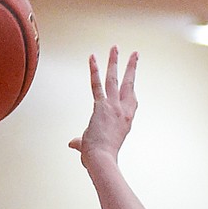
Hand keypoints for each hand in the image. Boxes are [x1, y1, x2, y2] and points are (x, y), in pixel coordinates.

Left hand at [68, 47, 137, 165]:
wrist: (102, 161)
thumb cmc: (100, 158)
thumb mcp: (91, 147)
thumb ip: (81, 142)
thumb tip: (71, 143)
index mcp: (126, 121)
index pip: (132, 101)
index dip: (132, 91)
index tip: (133, 81)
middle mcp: (123, 112)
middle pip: (129, 84)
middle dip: (131, 67)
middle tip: (135, 54)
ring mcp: (114, 108)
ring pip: (115, 79)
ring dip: (114, 62)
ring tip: (115, 47)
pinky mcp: (102, 106)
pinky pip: (97, 84)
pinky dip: (94, 70)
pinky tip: (92, 57)